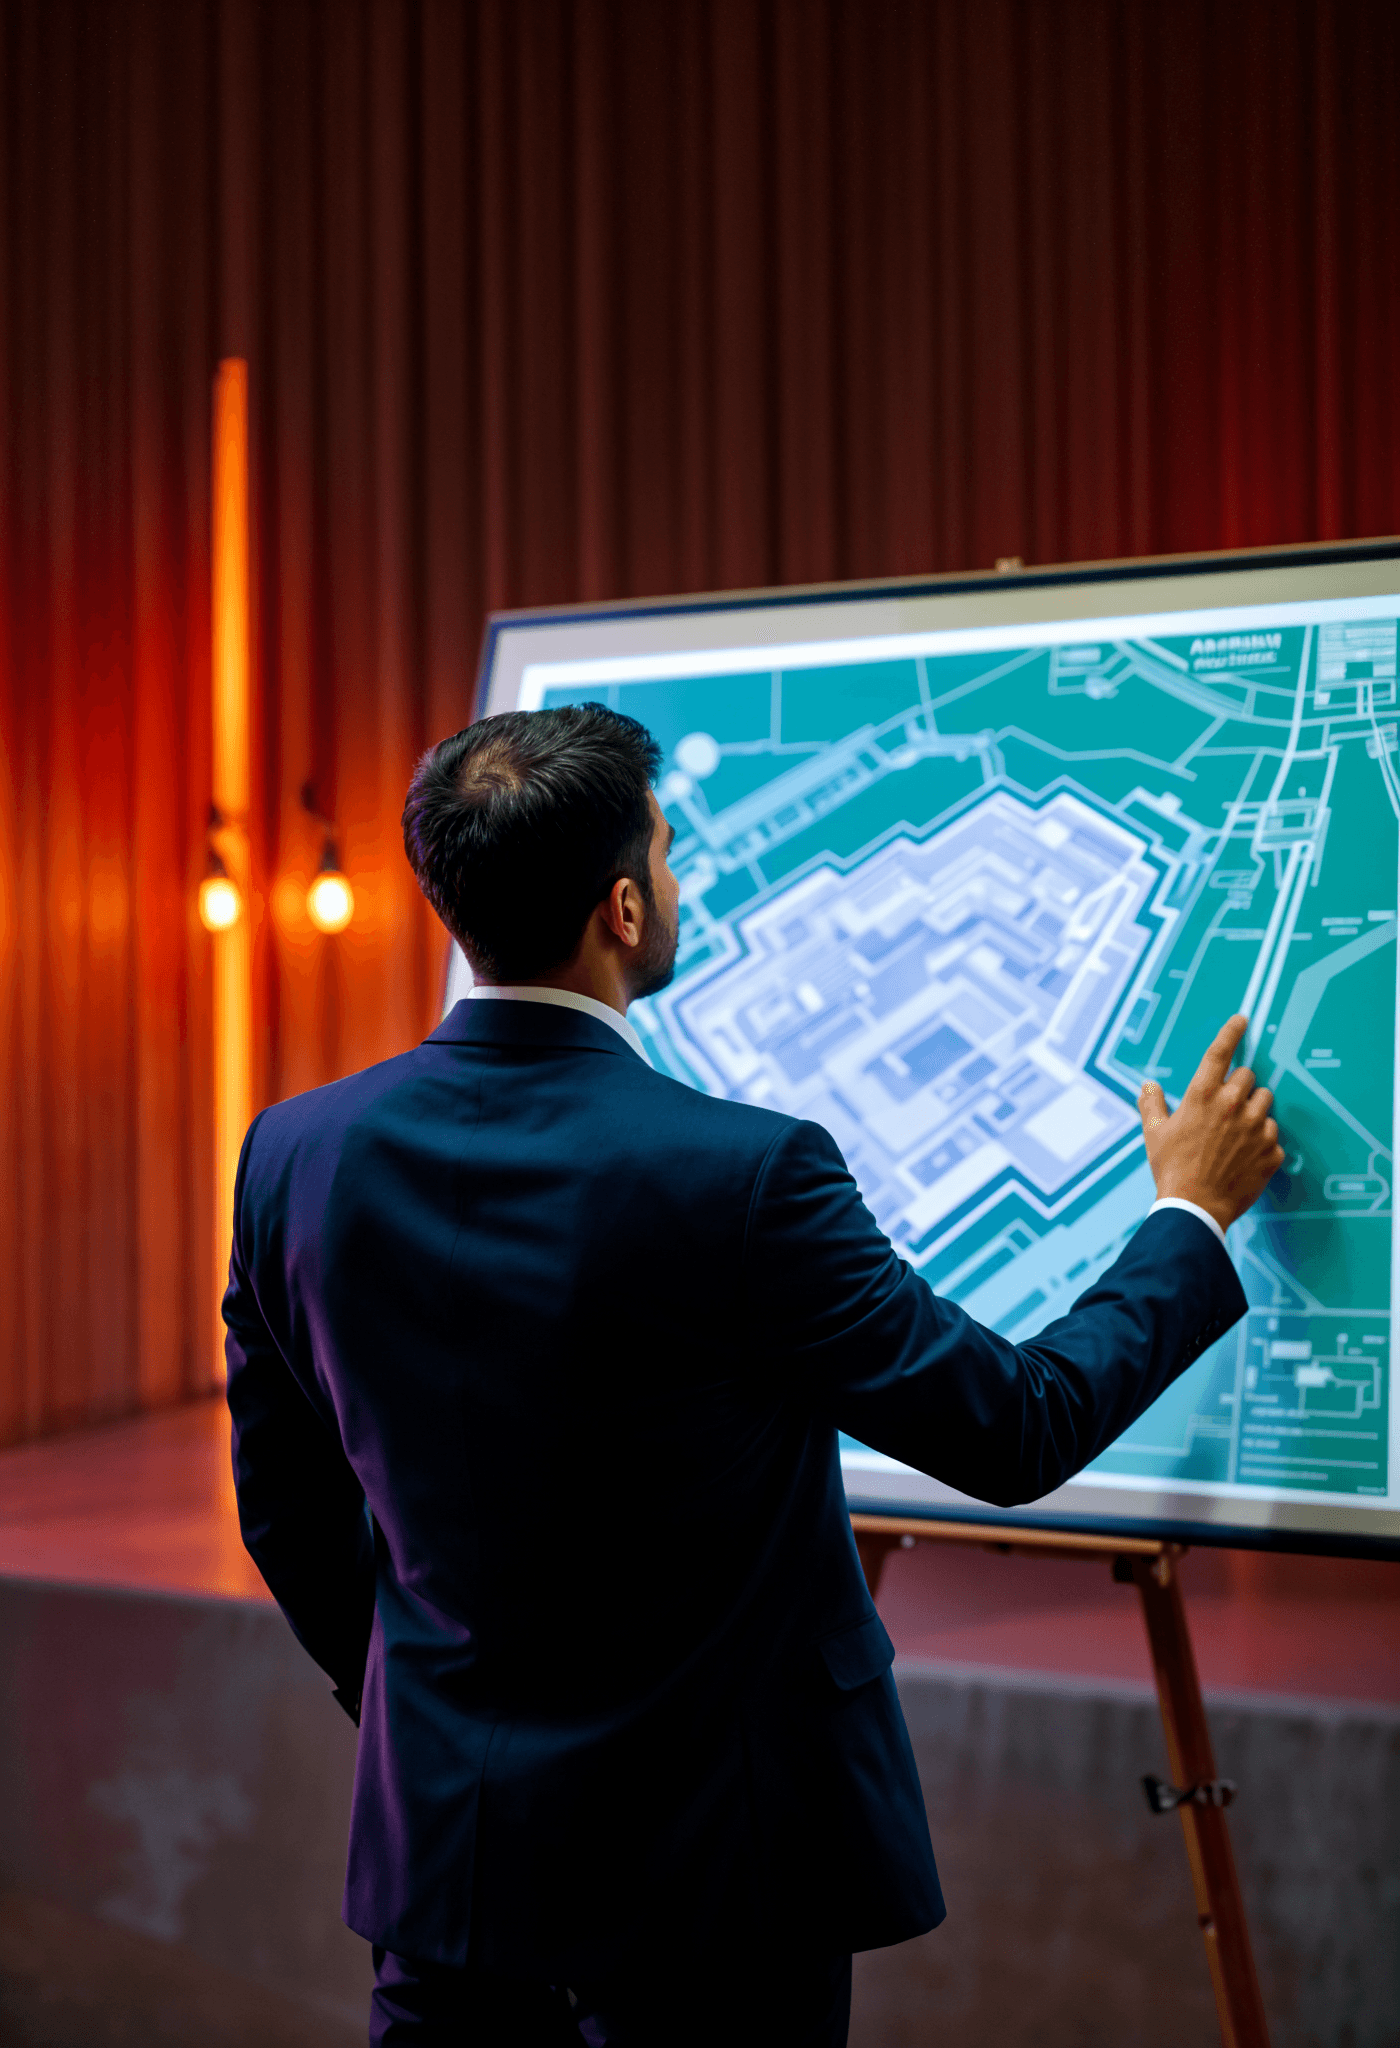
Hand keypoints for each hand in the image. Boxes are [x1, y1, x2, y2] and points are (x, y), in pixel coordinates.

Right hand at [1138, 1014, 1284, 1231]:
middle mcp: (1233, 1105)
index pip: (1220, 1052)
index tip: (1241, 1020)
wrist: (1196, 1208)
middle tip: (1225, 1107)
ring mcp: (1257, 1128)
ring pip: (1266, 1102)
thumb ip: (1151, 1103)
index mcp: (1203, 1095)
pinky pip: (1274, 1136)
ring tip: (1237, 1132)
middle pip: (1248, 1076)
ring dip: (1255, 1110)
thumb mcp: (1153, 1134)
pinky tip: (1245, 1156)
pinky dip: (1263, 1142)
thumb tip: (1149, 1085)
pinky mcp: (1272, 1151)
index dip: (1231, 1032)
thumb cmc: (1171, 1169)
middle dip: (1238, 1086)